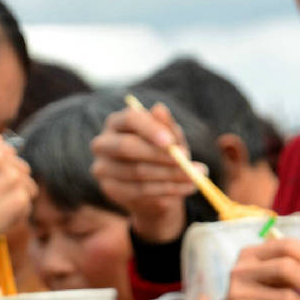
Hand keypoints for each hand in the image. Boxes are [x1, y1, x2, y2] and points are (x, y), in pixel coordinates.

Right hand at [89, 102, 197, 243]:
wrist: (153, 186)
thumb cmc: (161, 152)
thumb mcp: (169, 137)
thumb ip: (166, 125)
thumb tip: (159, 108)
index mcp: (117, 122)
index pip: (130, 120)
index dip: (150, 129)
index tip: (171, 142)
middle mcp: (103, 143)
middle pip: (126, 146)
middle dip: (158, 155)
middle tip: (185, 161)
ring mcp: (103, 168)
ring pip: (136, 172)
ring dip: (169, 175)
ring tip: (195, 177)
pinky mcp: (110, 189)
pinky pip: (139, 191)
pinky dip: (166, 190)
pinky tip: (186, 188)